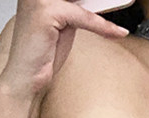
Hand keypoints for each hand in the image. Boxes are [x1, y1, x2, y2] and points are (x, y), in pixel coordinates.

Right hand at [0, 0, 128, 96]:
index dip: (93, 0)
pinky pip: (83, 16)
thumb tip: (99, 3)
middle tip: (121, 3)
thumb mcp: (64, 24)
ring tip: (122, 11)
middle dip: (98, 1)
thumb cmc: (42, 54)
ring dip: (105, 6)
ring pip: (82, 0)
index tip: (112, 3)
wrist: (25, 78)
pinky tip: (117, 32)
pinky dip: (102, 26)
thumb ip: (77, 9)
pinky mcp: (46, 11)